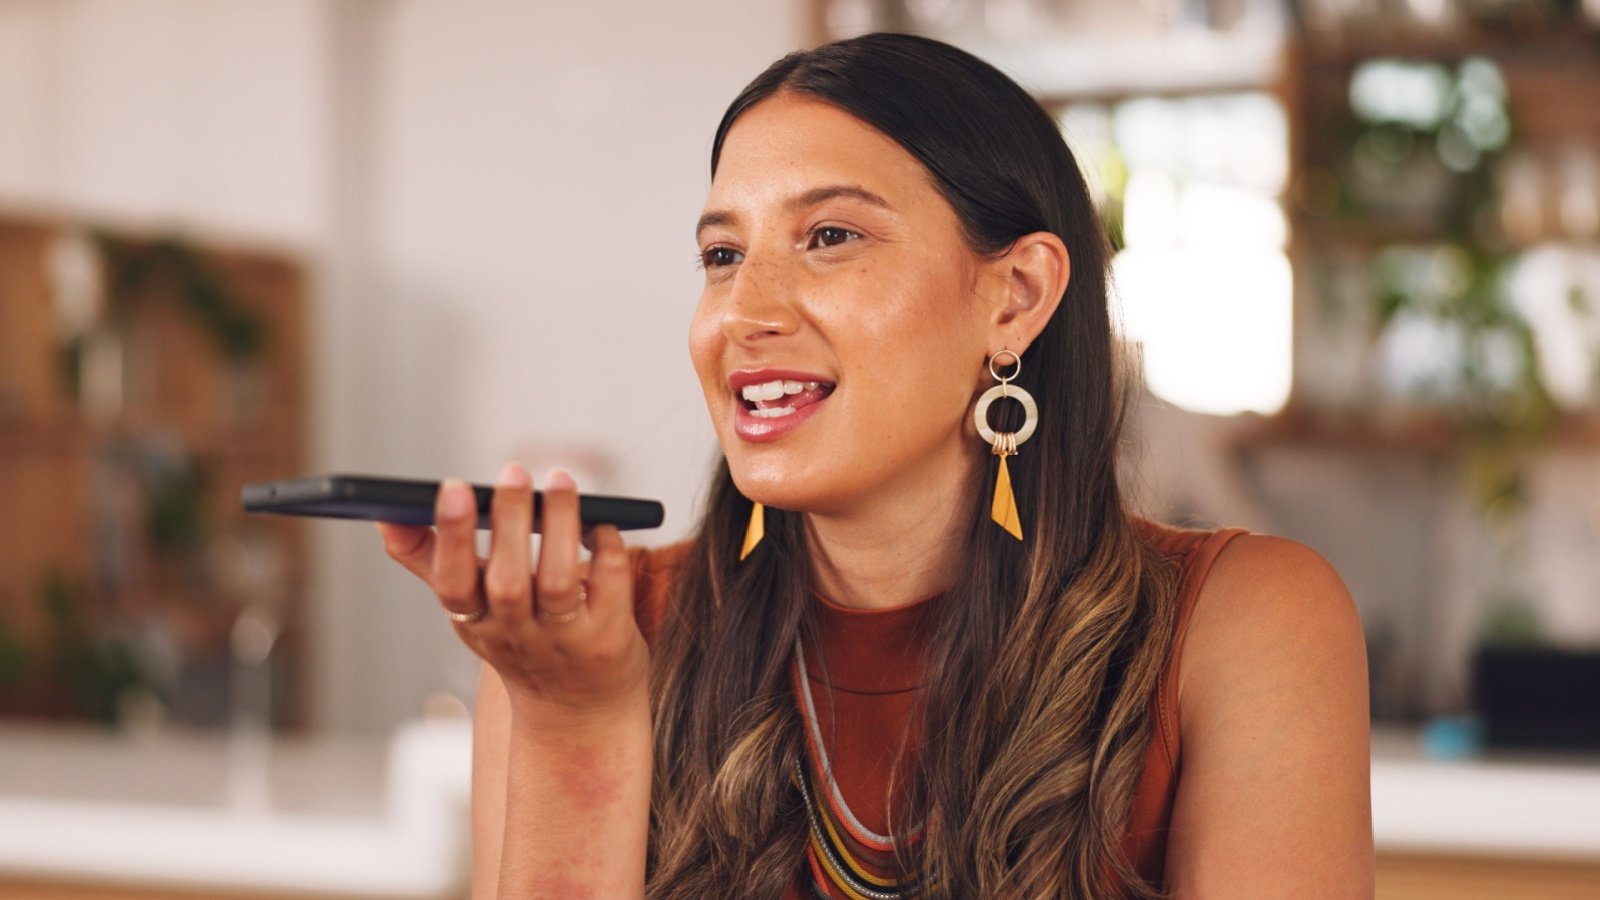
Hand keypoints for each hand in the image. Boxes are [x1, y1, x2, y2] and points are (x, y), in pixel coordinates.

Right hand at [377, 464, 648, 721]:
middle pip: (507, 581)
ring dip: (560, 526)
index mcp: (474, 620)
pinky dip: (604, 547)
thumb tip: (385, 516)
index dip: (452, 538)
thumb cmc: (520, 640)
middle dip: (509, 523)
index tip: (453, 486)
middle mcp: (515, 632)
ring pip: (558, 581)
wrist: (578, 710)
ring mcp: (563, 638)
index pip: (453, 584)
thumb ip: (430, 560)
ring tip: (560, 480)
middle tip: (513, 471)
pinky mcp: (607, 637)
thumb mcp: (469, 609)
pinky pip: (608, 585)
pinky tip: (601, 522)